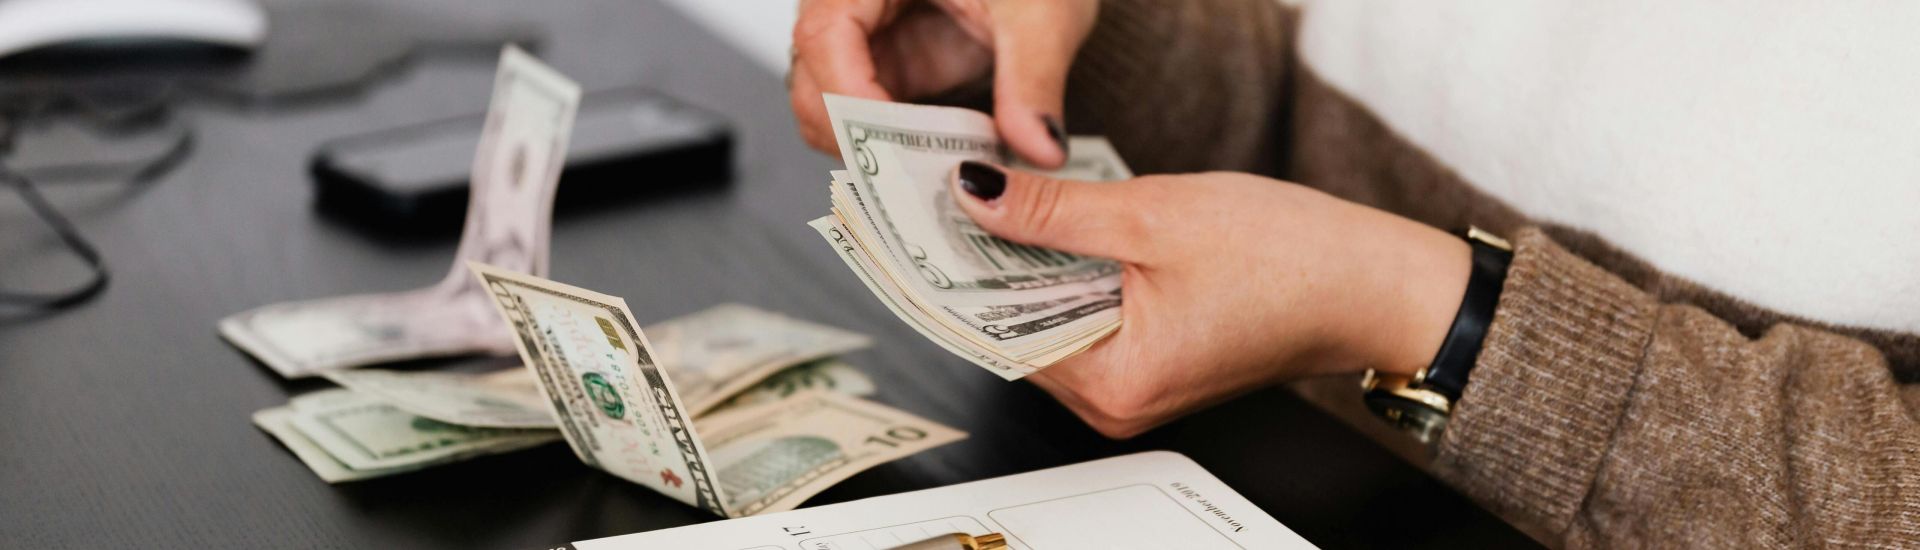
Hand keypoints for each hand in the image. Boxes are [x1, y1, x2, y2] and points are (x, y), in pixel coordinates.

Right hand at [789, 0, 1097, 167]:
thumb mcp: (1041, 12)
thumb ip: (1034, 78)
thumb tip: (1040, 146)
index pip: (823, 35)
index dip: (850, 96)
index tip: (897, 145)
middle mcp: (852, 3)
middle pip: (814, 81)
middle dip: (857, 137)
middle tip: (918, 178)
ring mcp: (870, 39)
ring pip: (833, 109)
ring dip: (876, 149)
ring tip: (934, 176)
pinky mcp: (893, 67)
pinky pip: (870, 119)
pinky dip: (897, 149)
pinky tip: (938, 166)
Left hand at [948, 162, 1472, 437]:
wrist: (1374, 281)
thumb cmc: (1292, 259)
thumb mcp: (1153, 216)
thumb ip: (1053, 212)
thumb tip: (978, 197)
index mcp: (1114, 382)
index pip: (995, 330)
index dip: (955, 271)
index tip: (922, 222)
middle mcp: (1117, 403)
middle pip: (1016, 330)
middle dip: (988, 263)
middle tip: (958, 195)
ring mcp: (1136, 389)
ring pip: (1049, 322)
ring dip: (1028, 266)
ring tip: (1007, 202)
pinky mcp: (1154, 364)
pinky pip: (1086, 321)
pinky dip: (1067, 277)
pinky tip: (1060, 230)